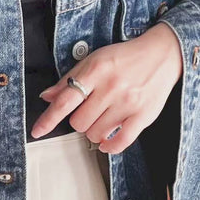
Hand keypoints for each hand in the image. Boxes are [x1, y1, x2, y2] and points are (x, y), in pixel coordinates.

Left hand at [31, 22, 182, 153]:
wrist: (163, 54)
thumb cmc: (125, 58)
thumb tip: (46, 97)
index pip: (65, 101)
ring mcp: (128, 103)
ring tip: (102, 119)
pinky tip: (108, 140)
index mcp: (96, 71)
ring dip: (94, 132)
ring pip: (96, 134)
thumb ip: (69, 80)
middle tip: (89, 111)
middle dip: (79, 121)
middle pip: (79, 122)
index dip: (48, 119)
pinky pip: (120, 142)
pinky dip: (110, 146)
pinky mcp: (144, 116)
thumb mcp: (94, 60)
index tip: (37, 131)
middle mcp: (111, 88)